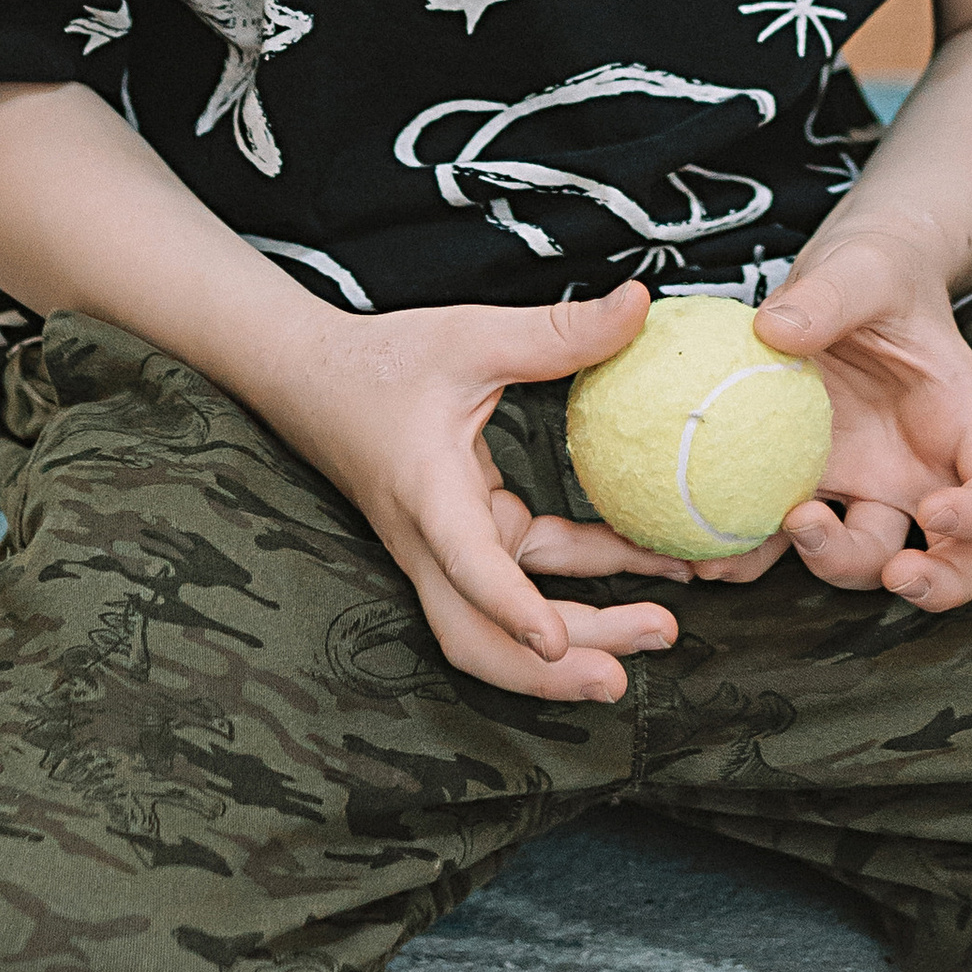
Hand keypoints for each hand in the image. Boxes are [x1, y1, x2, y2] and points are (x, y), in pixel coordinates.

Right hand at [266, 283, 696, 703]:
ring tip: (661, 625)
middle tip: (634, 664)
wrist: (310, 379)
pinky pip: (528, 573)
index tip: (552, 640)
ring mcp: (449, 549)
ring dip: (579, 634)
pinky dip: (585, 579)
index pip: (465, 565)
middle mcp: (432, 541)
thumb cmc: (383, 360)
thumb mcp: (472, 336)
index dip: (509, 607)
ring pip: (504, 623)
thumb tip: (642, 303)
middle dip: (555, 667)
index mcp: (426, 495)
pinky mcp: (468, 537)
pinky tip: (648, 563)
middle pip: (483, 636)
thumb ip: (558, 332)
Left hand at [743, 218, 971, 612]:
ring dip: (835, 564)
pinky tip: (712, 555)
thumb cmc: (874, 275)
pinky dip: (755, 555)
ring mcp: (866, 486)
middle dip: (936, 582)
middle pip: (956, 556)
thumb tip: (776, 329)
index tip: (938, 514)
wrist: (838, 282)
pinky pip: (786, 538)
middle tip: (896, 573)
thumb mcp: (861, 270)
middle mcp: (924, 469)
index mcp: (962, 420)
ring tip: (789, 528)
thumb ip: (829, 296)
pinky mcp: (809, 486)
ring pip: (871, 558)